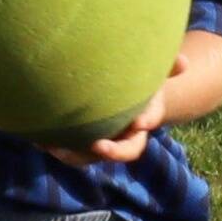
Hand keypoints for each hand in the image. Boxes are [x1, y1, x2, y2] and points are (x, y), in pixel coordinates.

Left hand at [60, 65, 176, 167]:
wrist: (121, 94)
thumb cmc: (136, 80)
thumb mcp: (151, 73)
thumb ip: (166, 67)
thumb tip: (184, 63)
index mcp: (142, 120)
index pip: (148, 125)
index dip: (145, 124)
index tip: (140, 121)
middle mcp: (124, 136)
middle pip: (122, 151)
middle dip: (112, 151)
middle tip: (98, 145)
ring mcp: (102, 143)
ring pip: (90, 156)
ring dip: (74, 154)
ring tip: (56, 146)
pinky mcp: (81, 143)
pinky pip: (69, 150)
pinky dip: (54, 145)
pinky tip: (37, 136)